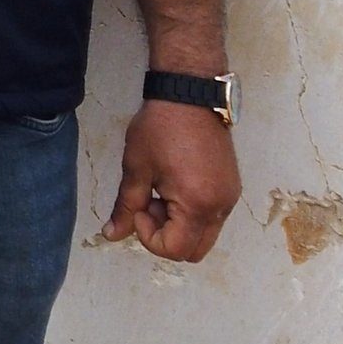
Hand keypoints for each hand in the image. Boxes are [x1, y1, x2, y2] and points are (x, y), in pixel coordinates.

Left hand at [102, 100, 240, 262]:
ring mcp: (229, 197)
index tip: (139, 206)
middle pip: (193, 250)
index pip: (175, 250)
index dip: (149, 236)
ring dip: (179, 224)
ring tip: (161, 189)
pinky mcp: (231, 186)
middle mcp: (221, 207)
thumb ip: (126, 206)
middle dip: (166, 235)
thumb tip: (111, 234)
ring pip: (203, 234)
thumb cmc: (160, 128)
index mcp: (198, 205)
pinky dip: (192, 212)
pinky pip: (212, 216)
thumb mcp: (137, 167)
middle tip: (149, 201)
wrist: (188, 93)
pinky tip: (175, 183)